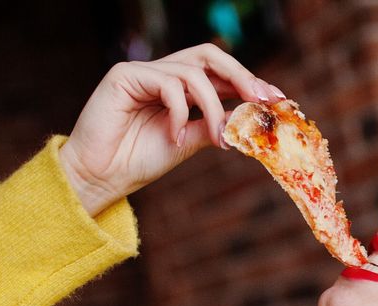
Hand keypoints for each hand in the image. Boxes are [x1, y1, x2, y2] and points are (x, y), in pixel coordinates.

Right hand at [58, 44, 286, 214]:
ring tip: (216, 137)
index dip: (248, 81)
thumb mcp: (188, 142)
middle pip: (209, 55)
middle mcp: (162, 74)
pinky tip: (174, 136)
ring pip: (193, 73)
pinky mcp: (124, 75)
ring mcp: (143, 72)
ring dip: (212, 106)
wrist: (101, 176)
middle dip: (240, 75)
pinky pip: (167, 84)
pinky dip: (180, 111)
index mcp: (179, 87)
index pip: (219, 72)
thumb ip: (214, 125)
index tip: (276, 100)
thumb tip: (247, 118)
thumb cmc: (138, 160)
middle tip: (260, 99)